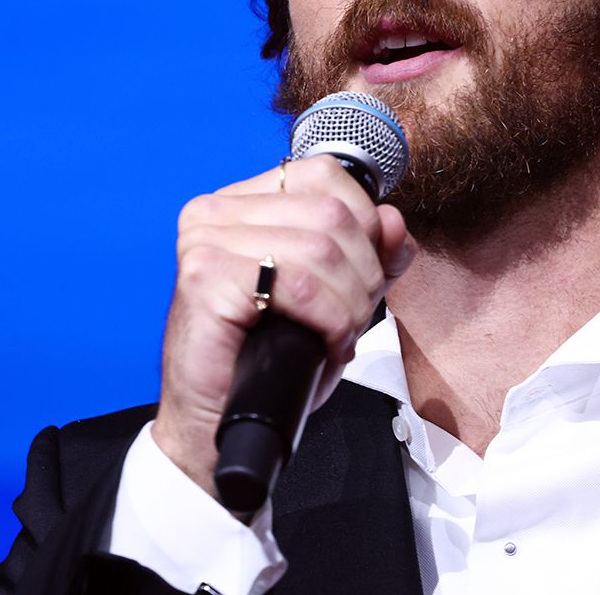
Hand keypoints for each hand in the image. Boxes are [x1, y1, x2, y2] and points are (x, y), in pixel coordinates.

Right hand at [151, 156, 416, 495]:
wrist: (217, 425)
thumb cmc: (269, 362)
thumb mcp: (336, 298)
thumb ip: (371, 256)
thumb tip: (395, 222)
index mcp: (244, 201)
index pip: (327, 175)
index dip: (365, 225)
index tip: (363, 275)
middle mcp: (217, 210)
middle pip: (333, 214)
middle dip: (364, 274)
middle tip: (351, 319)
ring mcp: (206, 239)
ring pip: (322, 249)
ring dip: (349, 303)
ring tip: (338, 335)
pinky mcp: (204, 276)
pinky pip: (300, 285)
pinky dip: (329, 320)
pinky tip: (324, 343)